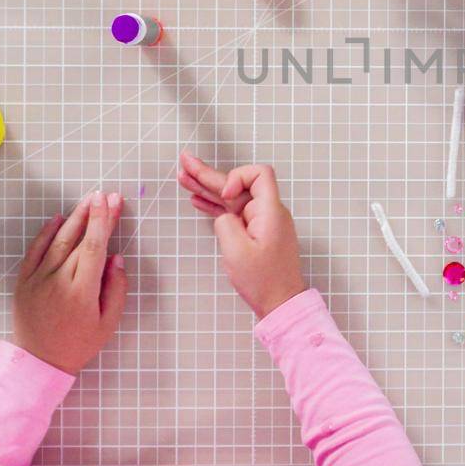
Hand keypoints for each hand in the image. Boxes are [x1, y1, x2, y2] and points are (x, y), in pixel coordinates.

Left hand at [12, 191, 128, 374]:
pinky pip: (35, 250)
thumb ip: (117, 290)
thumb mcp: (108, 324)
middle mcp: (58, 281)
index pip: (95, 247)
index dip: (103, 221)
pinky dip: (46, 232)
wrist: (39, 362)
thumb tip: (117, 258)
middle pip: (79, 239)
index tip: (110, 201)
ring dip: (74, 217)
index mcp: (82, 292)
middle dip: (95, 214)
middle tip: (107, 195)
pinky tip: (57, 218)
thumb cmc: (79, 344)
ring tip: (87, 201)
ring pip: (58, 240)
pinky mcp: (23, 281)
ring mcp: (37, 280)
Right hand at [178, 153, 307, 318]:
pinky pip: (233, 213)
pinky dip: (215, 206)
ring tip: (183, 177)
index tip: (226, 196)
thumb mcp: (236, 252)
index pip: (260, 174)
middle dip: (210, 174)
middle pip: (237, 184)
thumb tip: (224, 215)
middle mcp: (267, 212)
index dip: (238, 177)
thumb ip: (225, 224)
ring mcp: (260, 222)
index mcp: (270, 211)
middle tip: (185, 162)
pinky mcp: (254, 233)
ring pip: (231, 198)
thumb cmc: (263, 280)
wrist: (280, 303)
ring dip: (207, 188)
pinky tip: (197, 199)